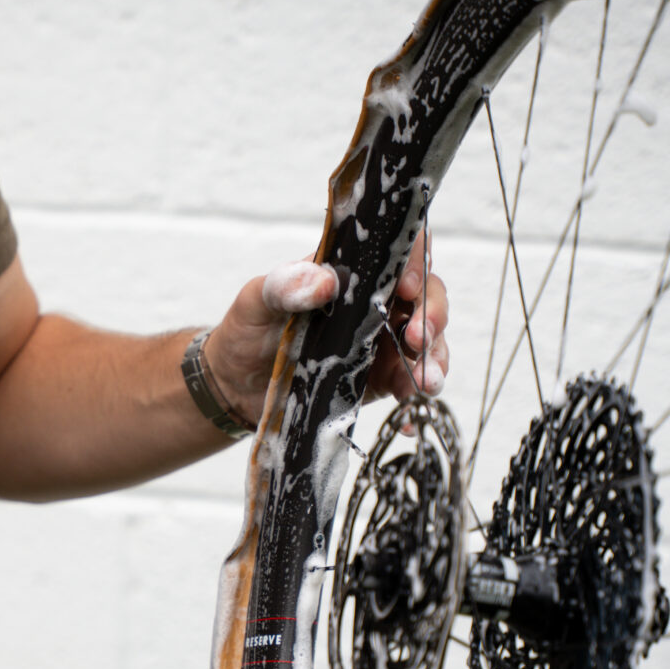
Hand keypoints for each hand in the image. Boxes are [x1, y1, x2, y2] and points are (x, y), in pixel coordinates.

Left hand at [199, 241, 450, 427]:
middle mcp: (375, 302)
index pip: (399, 253)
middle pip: (426, 297)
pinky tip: (408, 415)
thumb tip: (325, 281)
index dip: (415, 264)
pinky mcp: (380, 379)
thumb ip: (283, 285)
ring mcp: (382, 342)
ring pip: (428, 343)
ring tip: (424, 383)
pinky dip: (415, 398)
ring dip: (433, 361)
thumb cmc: (247, 330)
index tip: (406, 287)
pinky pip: (410, 384)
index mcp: (351, 273)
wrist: (236, 383)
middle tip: (419, 339)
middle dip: (432, 316)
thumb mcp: (255, 301)